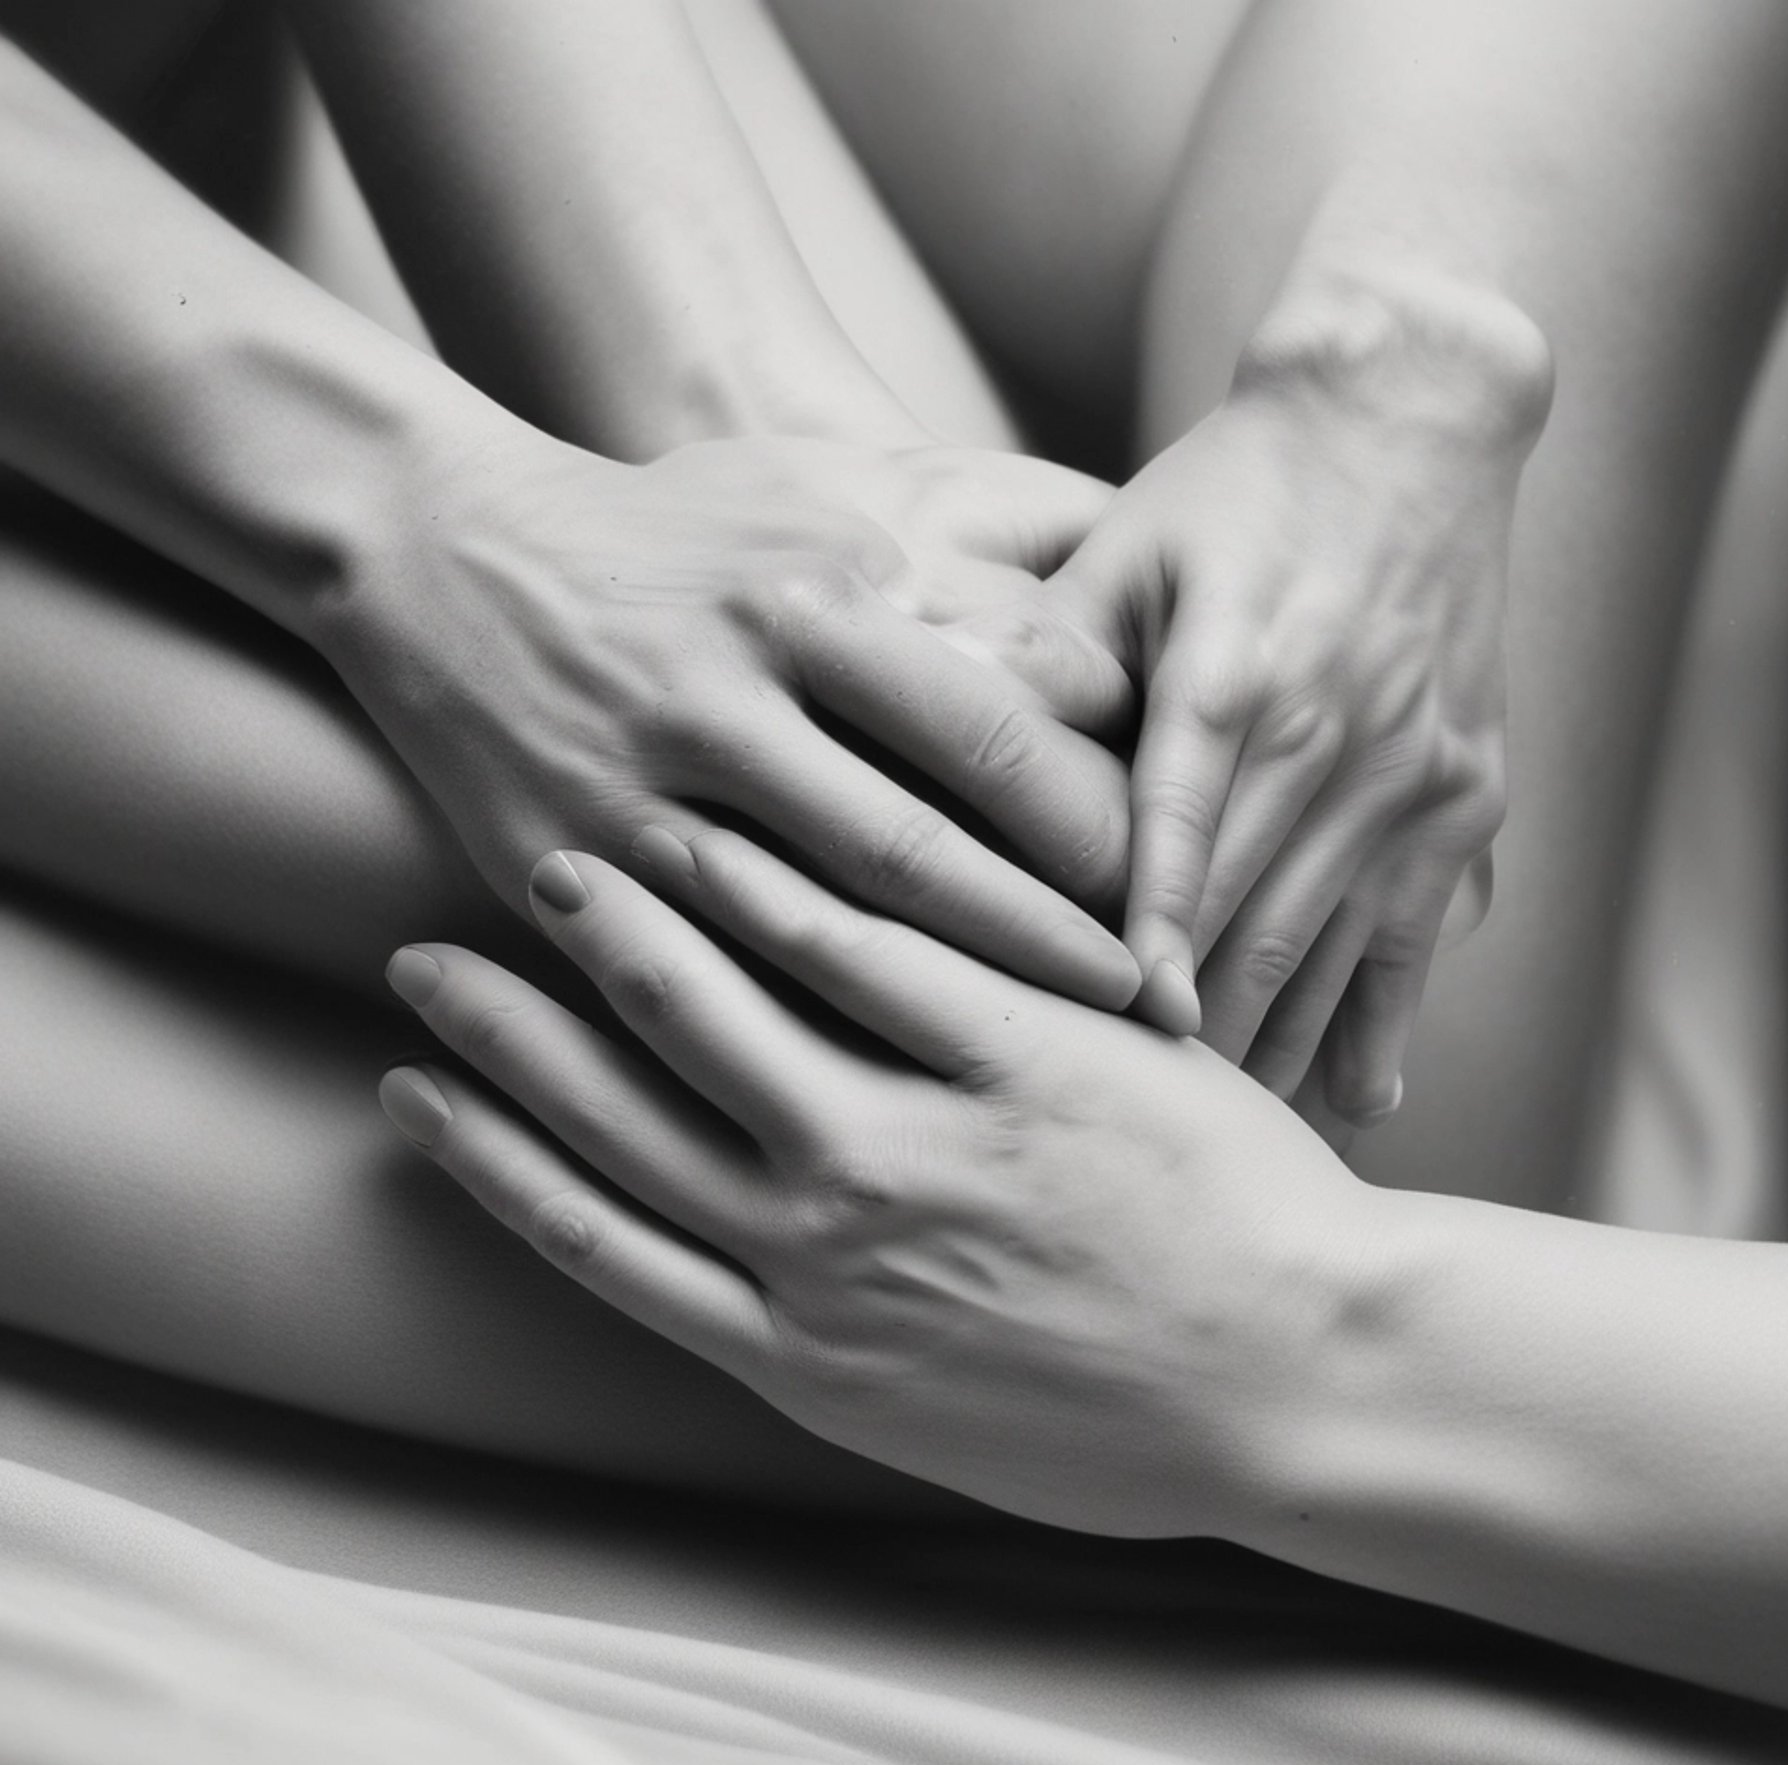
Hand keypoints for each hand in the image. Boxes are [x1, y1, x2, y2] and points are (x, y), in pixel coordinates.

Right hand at [317, 427, 1137, 1008]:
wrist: (447, 548)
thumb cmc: (686, 528)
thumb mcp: (832, 478)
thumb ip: (986, 516)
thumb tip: (1131, 540)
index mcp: (818, 592)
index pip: (998, 738)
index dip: (1102, 833)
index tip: (1173, 905)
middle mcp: (728, 690)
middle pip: (919, 855)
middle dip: (1041, 952)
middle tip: (1143, 1022)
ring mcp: (631, 784)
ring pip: (804, 933)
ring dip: (925, 1018)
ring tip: (1032, 1081)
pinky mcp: (557, 861)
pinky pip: (687, 974)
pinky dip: (779, 1035)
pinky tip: (866, 1095)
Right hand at [375, 833, 1381, 1539]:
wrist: (1308, 1388)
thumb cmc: (1135, 1425)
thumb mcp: (945, 1424)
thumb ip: (840, 1349)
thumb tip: (766, 1290)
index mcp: (798, 1351)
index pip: (593, 1236)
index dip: (488, 1157)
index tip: (411, 1091)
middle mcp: (826, 1252)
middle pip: (620, 1118)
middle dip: (507, 1034)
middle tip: (423, 957)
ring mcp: (918, 1154)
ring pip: (722, 1025)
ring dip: (621, 943)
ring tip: (554, 867)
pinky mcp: (1021, 1069)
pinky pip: (876, 967)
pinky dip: (788, 902)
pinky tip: (730, 840)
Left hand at [1038, 290, 1549, 1119]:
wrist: (1409, 420)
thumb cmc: (1231, 491)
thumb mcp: (1122, 551)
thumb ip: (1049, 662)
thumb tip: (945, 751)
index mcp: (1233, 680)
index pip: (1171, 850)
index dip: (1132, 963)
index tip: (1097, 1057)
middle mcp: (1332, 742)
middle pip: (1243, 933)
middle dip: (1177, 1047)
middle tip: (1102, 1140)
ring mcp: (1409, 780)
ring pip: (1324, 958)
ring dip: (1265, 1060)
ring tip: (1203, 1156)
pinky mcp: (1463, 799)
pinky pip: (1416, 943)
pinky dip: (1381, 1030)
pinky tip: (1356, 1112)